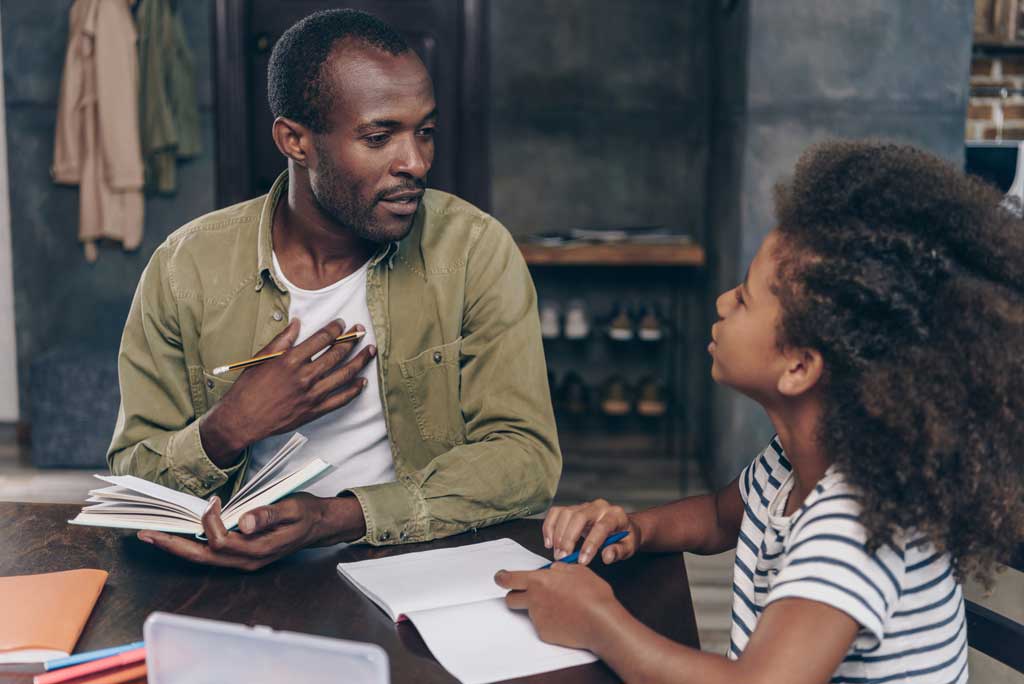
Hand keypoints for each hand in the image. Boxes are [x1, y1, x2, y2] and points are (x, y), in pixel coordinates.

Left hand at [136, 492, 360, 570]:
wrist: (320, 525)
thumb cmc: (306, 513)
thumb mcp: (292, 508)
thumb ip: (268, 515)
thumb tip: (244, 521)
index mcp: (258, 550)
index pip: (221, 541)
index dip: (211, 521)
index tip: (214, 500)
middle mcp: (247, 561)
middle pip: (202, 557)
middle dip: (172, 545)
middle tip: (146, 534)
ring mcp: (244, 561)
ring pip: (204, 558)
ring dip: (178, 546)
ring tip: (155, 535)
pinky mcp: (242, 555)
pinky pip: (211, 554)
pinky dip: (192, 544)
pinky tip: (181, 535)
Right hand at [201, 319, 375, 462]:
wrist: (243, 419)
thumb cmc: (249, 388)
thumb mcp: (262, 358)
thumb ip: (282, 340)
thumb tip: (297, 323)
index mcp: (291, 360)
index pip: (321, 339)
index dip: (335, 329)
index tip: (343, 323)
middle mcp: (304, 376)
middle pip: (337, 354)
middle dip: (352, 340)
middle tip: (361, 331)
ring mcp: (312, 395)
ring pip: (344, 375)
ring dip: (360, 361)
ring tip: (370, 351)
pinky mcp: (314, 410)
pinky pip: (340, 399)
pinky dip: (354, 390)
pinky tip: (363, 382)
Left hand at [495, 564, 619, 649]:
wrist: (601, 622)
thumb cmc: (593, 596)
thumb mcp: (578, 571)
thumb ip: (559, 569)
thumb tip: (553, 570)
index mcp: (539, 581)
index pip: (509, 579)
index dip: (501, 578)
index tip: (500, 577)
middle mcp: (534, 600)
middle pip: (511, 598)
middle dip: (516, 596)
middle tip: (529, 595)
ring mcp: (538, 618)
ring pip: (529, 612)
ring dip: (537, 609)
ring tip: (560, 608)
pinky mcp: (544, 633)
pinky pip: (541, 625)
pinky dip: (550, 622)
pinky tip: (565, 619)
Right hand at [544, 499, 640, 565]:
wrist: (623, 526)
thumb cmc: (625, 537)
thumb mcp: (628, 547)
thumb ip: (618, 551)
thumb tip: (606, 556)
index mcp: (615, 515)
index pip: (601, 527)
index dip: (590, 544)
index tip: (582, 560)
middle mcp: (599, 506)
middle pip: (579, 517)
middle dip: (569, 538)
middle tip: (563, 557)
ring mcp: (584, 506)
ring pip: (566, 513)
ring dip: (558, 535)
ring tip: (557, 553)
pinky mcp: (573, 509)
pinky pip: (556, 512)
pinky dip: (549, 526)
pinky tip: (549, 542)